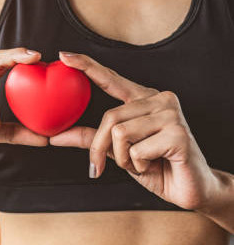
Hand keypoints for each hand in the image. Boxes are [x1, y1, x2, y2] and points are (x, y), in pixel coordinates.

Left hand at [50, 52, 219, 209]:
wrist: (190, 189)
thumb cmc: (155, 167)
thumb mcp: (117, 152)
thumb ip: (90, 139)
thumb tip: (54, 137)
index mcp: (144, 99)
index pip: (111, 79)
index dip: (87, 66)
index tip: (63, 55)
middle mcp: (159, 100)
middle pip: (110, 117)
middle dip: (101, 147)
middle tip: (102, 167)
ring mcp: (171, 114)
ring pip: (120, 134)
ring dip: (123, 158)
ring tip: (142, 163)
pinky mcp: (178, 133)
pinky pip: (136, 150)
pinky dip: (138, 165)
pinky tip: (156, 165)